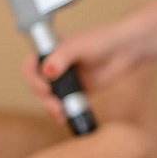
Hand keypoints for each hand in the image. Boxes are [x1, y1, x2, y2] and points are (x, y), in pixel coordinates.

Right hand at [21, 3, 156, 122]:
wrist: (125, 50)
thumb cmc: (103, 40)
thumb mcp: (79, 46)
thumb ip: (62, 57)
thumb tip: (47, 71)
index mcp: (50, 50)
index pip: (31, 66)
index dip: (33, 78)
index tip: (45, 87)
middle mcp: (55, 65)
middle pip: (38, 85)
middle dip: (43, 98)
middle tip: (55, 105)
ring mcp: (66, 79)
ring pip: (49, 97)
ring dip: (51, 107)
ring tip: (60, 114)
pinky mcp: (78, 90)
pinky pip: (65, 103)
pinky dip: (63, 111)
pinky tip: (65, 117)